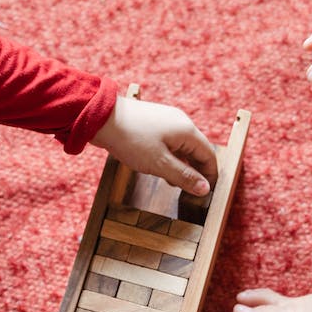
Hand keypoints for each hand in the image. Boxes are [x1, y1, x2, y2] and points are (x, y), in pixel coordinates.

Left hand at [90, 97, 217, 195]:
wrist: (102, 117)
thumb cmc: (131, 140)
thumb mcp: (160, 164)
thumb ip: (184, 176)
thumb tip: (205, 189)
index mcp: (187, 131)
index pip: (209, 156)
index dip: (210, 176)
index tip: (206, 193)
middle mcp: (182, 122)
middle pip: (198, 150)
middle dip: (195, 171)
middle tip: (188, 191)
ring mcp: (168, 120)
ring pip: (183, 147)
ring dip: (181, 165)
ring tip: (172, 182)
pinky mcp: (155, 121)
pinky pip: (171, 141)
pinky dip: (170, 156)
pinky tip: (160, 167)